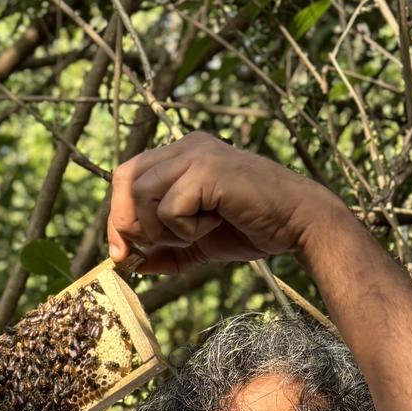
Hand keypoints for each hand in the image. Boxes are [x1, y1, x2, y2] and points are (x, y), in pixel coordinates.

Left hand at [105, 133, 323, 275]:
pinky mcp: (207, 170)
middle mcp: (185, 147)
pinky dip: (185, 230)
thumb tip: (127, 264)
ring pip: (143, 194)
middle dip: (126, 224)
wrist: (295, 223)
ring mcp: (196, 154)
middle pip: (125, 180)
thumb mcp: (196, 244)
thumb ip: (162, 251)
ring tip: (196, 233)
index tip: (123, 254)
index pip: (126, 177)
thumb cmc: (249, 228)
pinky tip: (213, 223)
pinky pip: (170, 208)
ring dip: (161, 229)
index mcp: (180, 156)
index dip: (116, 217)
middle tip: (149, 251)